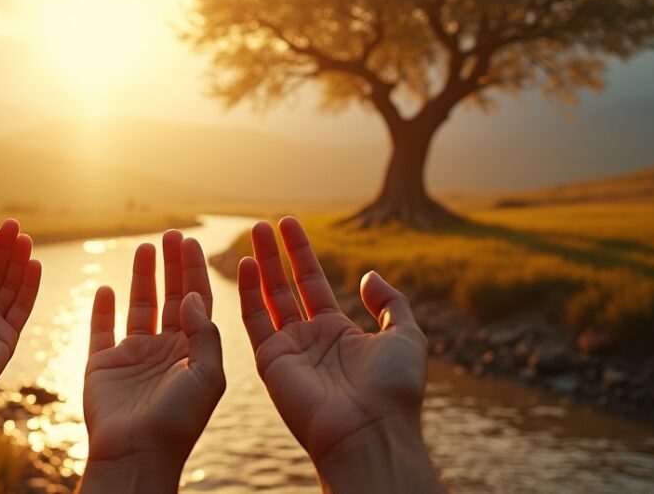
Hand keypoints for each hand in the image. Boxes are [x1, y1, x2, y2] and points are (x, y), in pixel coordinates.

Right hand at [82, 231, 224, 488]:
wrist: (136, 454)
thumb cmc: (178, 421)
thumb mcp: (206, 376)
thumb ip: (203, 333)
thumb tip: (192, 295)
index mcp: (193, 353)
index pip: (196, 302)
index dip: (194, 271)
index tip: (191, 241)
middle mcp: (165, 351)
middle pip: (169, 297)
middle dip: (171, 266)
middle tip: (171, 234)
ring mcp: (134, 357)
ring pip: (138, 306)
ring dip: (142, 277)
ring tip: (145, 247)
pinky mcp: (103, 364)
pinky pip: (101, 330)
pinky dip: (101, 309)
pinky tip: (105, 287)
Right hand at [239, 217, 436, 489]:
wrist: (370, 429)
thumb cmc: (393, 388)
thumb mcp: (406, 336)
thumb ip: (390, 303)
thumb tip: (368, 276)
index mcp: (339, 334)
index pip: (313, 284)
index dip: (302, 254)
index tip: (289, 225)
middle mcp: (310, 339)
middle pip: (287, 287)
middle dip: (276, 255)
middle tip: (264, 224)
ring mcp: (288, 349)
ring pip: (268, 298)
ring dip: (260, 264)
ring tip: (255, 230)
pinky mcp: (271, 360)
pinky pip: (254, 320)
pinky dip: (248, 292)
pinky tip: (247, 263)